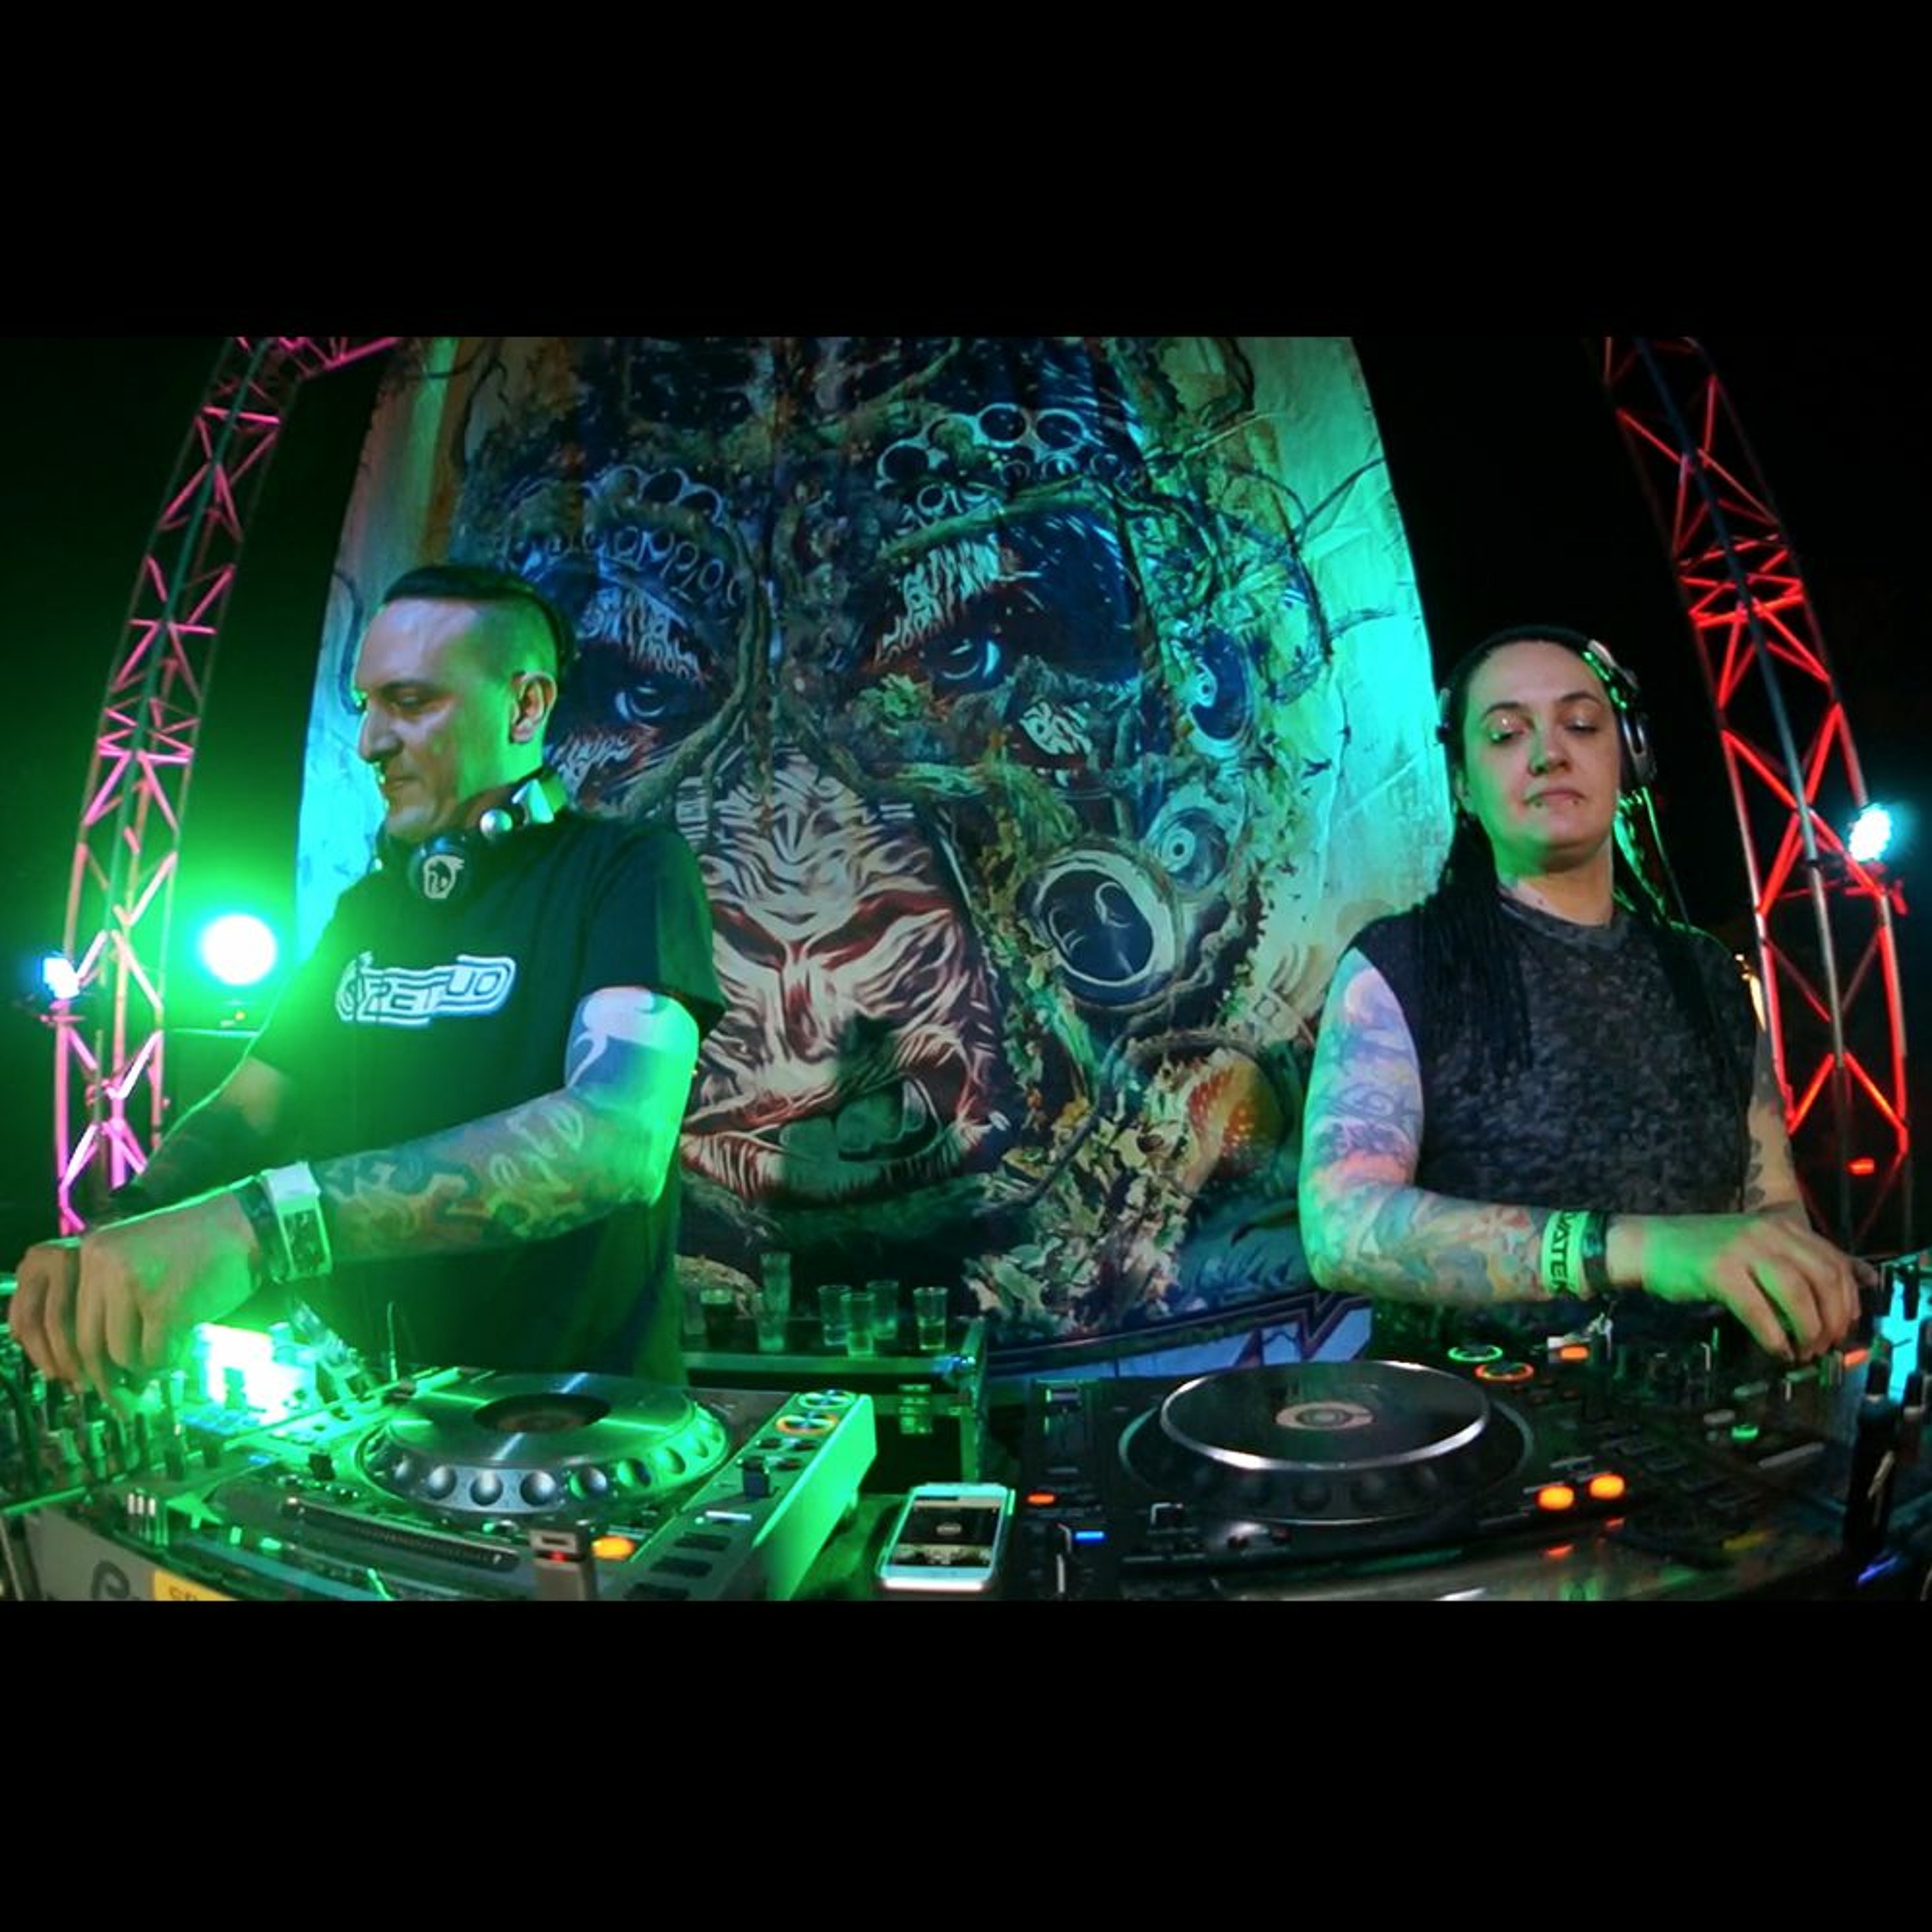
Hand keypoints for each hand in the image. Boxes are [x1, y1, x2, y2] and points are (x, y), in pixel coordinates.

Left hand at [9, 1194, 261, 1401]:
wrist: (247, 1224)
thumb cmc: (198, 1245)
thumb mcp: (138, 1256)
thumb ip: (113, 1296)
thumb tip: (100, 1361)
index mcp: (93, 1253)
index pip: (67, 1320)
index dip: (80, 1359)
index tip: (89, 1380)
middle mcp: (104, 1267)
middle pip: (89, 1343)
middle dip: (106, 1379)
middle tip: (122, 1400)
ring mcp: (134, 1285)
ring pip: (121, 1354)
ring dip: (145, 1365)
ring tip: (166, 1353)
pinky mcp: (167, 1306)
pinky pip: (155, 1355)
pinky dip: (170, 1360)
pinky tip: (183, 1345)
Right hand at [1619, 1211, 1865, 1361]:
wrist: (1649, 1245)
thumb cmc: (1703, 1251)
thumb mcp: (1758, 1246)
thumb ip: (1799, 1260)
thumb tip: (1855, 1285)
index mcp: (1783, 1226)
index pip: (1836, 1263)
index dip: (1848, 1301)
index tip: (1843, 1328)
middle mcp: (1768, 1232)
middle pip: (1823, 1278)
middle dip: (1832, 1319)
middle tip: (1824, 1346)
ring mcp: (1742, 1249)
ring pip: (1797, 1292)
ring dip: (1808, 1329)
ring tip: (1803, 1350)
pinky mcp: (1718, 1270)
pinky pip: (1758, 1309)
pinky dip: (1773, 1335)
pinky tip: (1776, 1350)